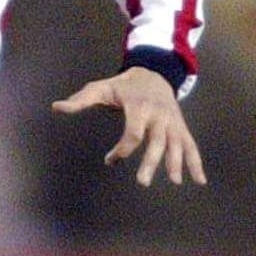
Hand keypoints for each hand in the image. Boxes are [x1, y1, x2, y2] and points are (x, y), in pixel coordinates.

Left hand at [53, 66, 207, 186]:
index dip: (121, 150)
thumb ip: (80, 100)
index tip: (109, 161)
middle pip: (156, 141)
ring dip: (176, 162)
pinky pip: (190, 145)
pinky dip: (196, 162)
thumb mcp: (101, 88)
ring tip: (175, 182)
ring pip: (176, 143)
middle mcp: (158, 114)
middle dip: (151, 161)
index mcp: (138, 106)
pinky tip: (199, 180)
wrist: (154, 73)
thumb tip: (56, 107)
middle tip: (143, 182)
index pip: (132, 133)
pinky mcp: (180, 127)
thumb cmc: (123, 86)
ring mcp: (172, 121)